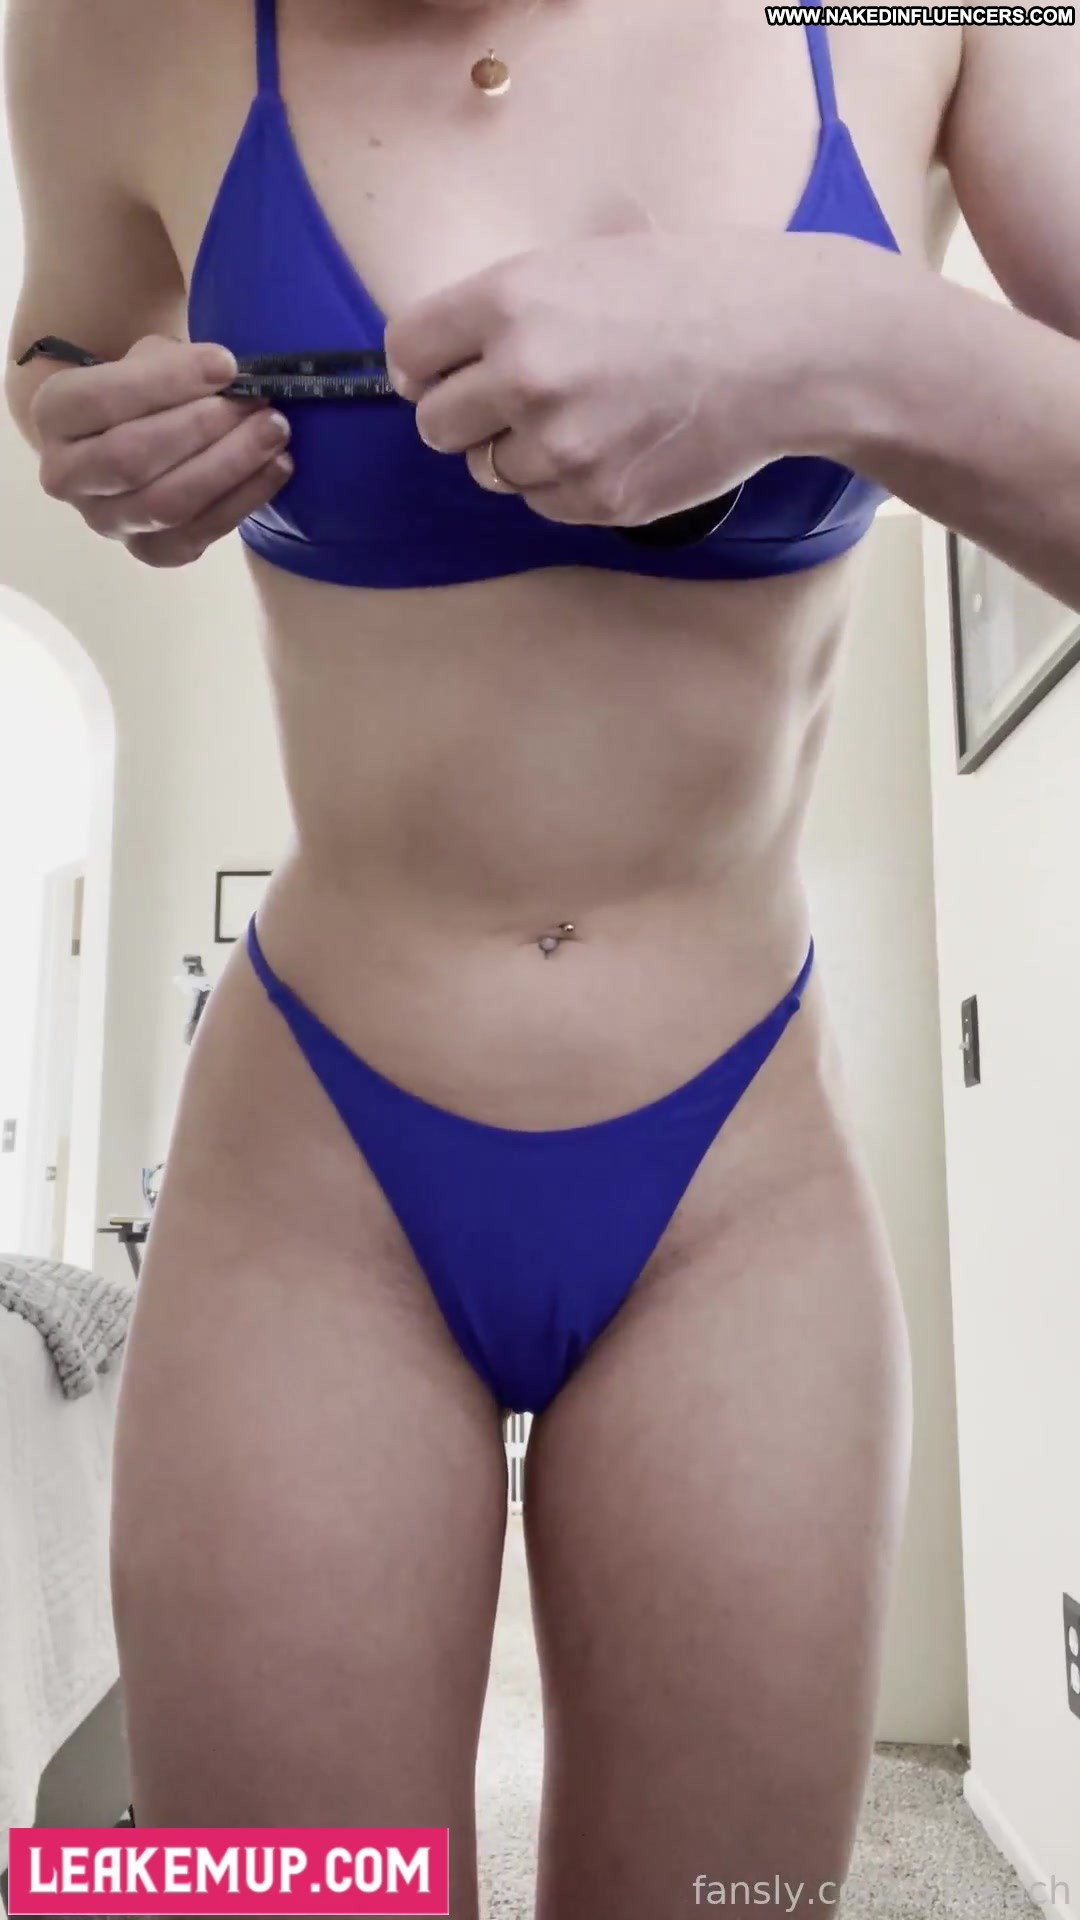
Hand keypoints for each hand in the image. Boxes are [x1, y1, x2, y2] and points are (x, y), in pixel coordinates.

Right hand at [30, 335, 293, 567]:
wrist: (131, 441)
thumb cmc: (141, 393)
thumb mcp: (145, 360)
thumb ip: (172, 364)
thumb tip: (227, 375)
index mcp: (55, 415)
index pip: (103, 399)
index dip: (169, 382)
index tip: (227, 365)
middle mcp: (67, 476)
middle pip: (132, 459)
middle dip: (203, 429)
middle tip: (259, 404)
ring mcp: (106, 521)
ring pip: (166, 505)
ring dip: (229, 467)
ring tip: (274, 432)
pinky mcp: (147, 552)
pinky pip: (195, 537)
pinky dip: (242, 502)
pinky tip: (276, 468)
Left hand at [384, 228, 843, 527]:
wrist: (787, 346)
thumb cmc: (694, 288)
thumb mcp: (587, 262)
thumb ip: (510, 308)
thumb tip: (450, 356)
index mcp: (510, 302)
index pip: (407, 353)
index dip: (423, 366)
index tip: (443, 371)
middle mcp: (524, 376)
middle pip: (435, 426)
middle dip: (466, 416)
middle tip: (517, 399)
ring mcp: (562, 446)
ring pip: (490, 471)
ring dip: (521, 452)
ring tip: (586, 415)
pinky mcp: (600, 499)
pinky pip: (545, 503)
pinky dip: (568, 482)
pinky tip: (619, 442)